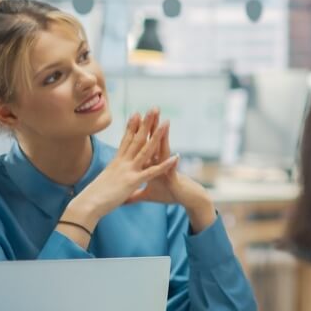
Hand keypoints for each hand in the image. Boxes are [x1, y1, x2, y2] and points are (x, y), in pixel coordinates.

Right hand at [67, 109, 178, 225]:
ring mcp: (128, 170)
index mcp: (115, 163)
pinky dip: (165, 165)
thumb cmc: (91, 197)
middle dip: (146, 123)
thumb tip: (108, 177)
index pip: (125, 141)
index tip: (137, 114)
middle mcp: (122, 163)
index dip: (132, 127)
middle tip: (154, 109)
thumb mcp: (102, 183)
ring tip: (166, 122)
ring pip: (146, 149)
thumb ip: (109, 178)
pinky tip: (176, 157)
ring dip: (157, 136)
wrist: (86, 205)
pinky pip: (152, 171)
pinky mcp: (133, 181)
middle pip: (136, 139)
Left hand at [124, 117, 215, 232]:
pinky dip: (173, 164)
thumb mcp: (148, 195)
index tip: (134, 119)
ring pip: (164, 151)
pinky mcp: (173, 178)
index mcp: (150, 164)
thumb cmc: (168, 194)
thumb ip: (135, 194)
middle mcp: (159, 163)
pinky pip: (172, 170)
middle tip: (150, 111)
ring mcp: (167, 168)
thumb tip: (124, 197)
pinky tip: (176, 156)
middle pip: (153, 142)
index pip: (143, 146)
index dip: (138, 133)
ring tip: (164, 123)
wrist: (187, 199)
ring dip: (164, 138)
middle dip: (151, 127)